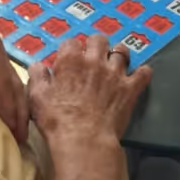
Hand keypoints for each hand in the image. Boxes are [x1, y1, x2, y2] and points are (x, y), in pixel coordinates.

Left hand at [0, 7, 28, 143]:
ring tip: (18, 129)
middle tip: (21, 139)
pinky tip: (9, 108)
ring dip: (16, 105)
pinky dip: (8, 95)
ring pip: (9, 80)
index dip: (9, 108)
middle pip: (12, 82)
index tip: (13, 133)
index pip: (3, 82)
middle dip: (18, 110)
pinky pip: (2, 77)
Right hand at [28, 33, 150, 144]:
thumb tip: (37, 64)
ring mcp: (115, 73)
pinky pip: (143, 73)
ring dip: (118, 55)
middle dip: (95, 46)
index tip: (69, 60)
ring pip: (122, 51)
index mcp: (71, 61)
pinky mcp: (130, 88)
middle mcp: (95, 61)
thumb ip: (37, 77)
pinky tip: (138, 76)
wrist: (84, 139)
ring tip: (115, 63)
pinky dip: (142, 73)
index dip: (70, 50)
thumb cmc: (57, 120)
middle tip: (92, 58)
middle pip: (98, 40)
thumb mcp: (37, 97)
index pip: (70, 43)